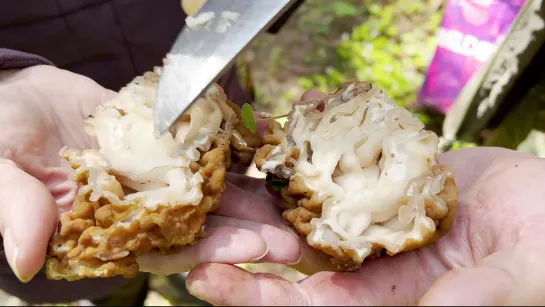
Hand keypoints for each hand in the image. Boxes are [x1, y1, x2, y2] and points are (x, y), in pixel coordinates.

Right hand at [0, 65, 301, 281]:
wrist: (20, 95)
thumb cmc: (3, 133)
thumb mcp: (2, 168)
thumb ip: (18, 209)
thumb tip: (26, 261)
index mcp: (106, 229)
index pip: (162, 248)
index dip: (206, 252)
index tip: (250, 251)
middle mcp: (139, 209)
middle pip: (200, 226)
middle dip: (245, 233)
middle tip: (292, 239)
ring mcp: (157, 176)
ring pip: (211, 191)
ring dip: (251, 198)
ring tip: (292, 202)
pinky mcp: (167, 145)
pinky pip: (206, 151)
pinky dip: (235, 152)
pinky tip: (268, 153)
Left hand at [183, 91, 544, 304]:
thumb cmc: (544, 245)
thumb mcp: (521, 274)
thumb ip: (477, 296)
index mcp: (391, 294)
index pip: (312, 305)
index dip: (259, 296)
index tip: (209, 280)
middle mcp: (367, 260)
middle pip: (287, 255)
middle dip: (235, 240)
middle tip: (184, 222)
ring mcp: (367, 217)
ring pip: (298, 207)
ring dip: (254, 193)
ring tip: (207, 175)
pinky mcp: (375, 181)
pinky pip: (329, 167)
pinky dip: (299, 151)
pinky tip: (264, 135)